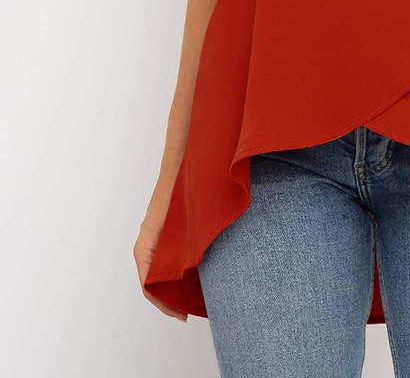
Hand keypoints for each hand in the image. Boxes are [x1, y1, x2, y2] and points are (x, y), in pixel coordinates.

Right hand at [133, 195, 187, 321]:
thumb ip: (179, 249)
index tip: (181, 314)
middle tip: (187, 312)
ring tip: (190, 299)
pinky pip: (163, 258)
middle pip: (151, 282)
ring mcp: (153, 238)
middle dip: (168, 300)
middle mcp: (146, 244)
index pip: (148, 285)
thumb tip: (185, 274)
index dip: (164, 304)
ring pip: (157, 270)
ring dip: (171, 287)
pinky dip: (174, 271)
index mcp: (145, 246)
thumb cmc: (178, 192)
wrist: (179, 167)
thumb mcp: (179, 225)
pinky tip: (191, 274)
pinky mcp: (162, 232)